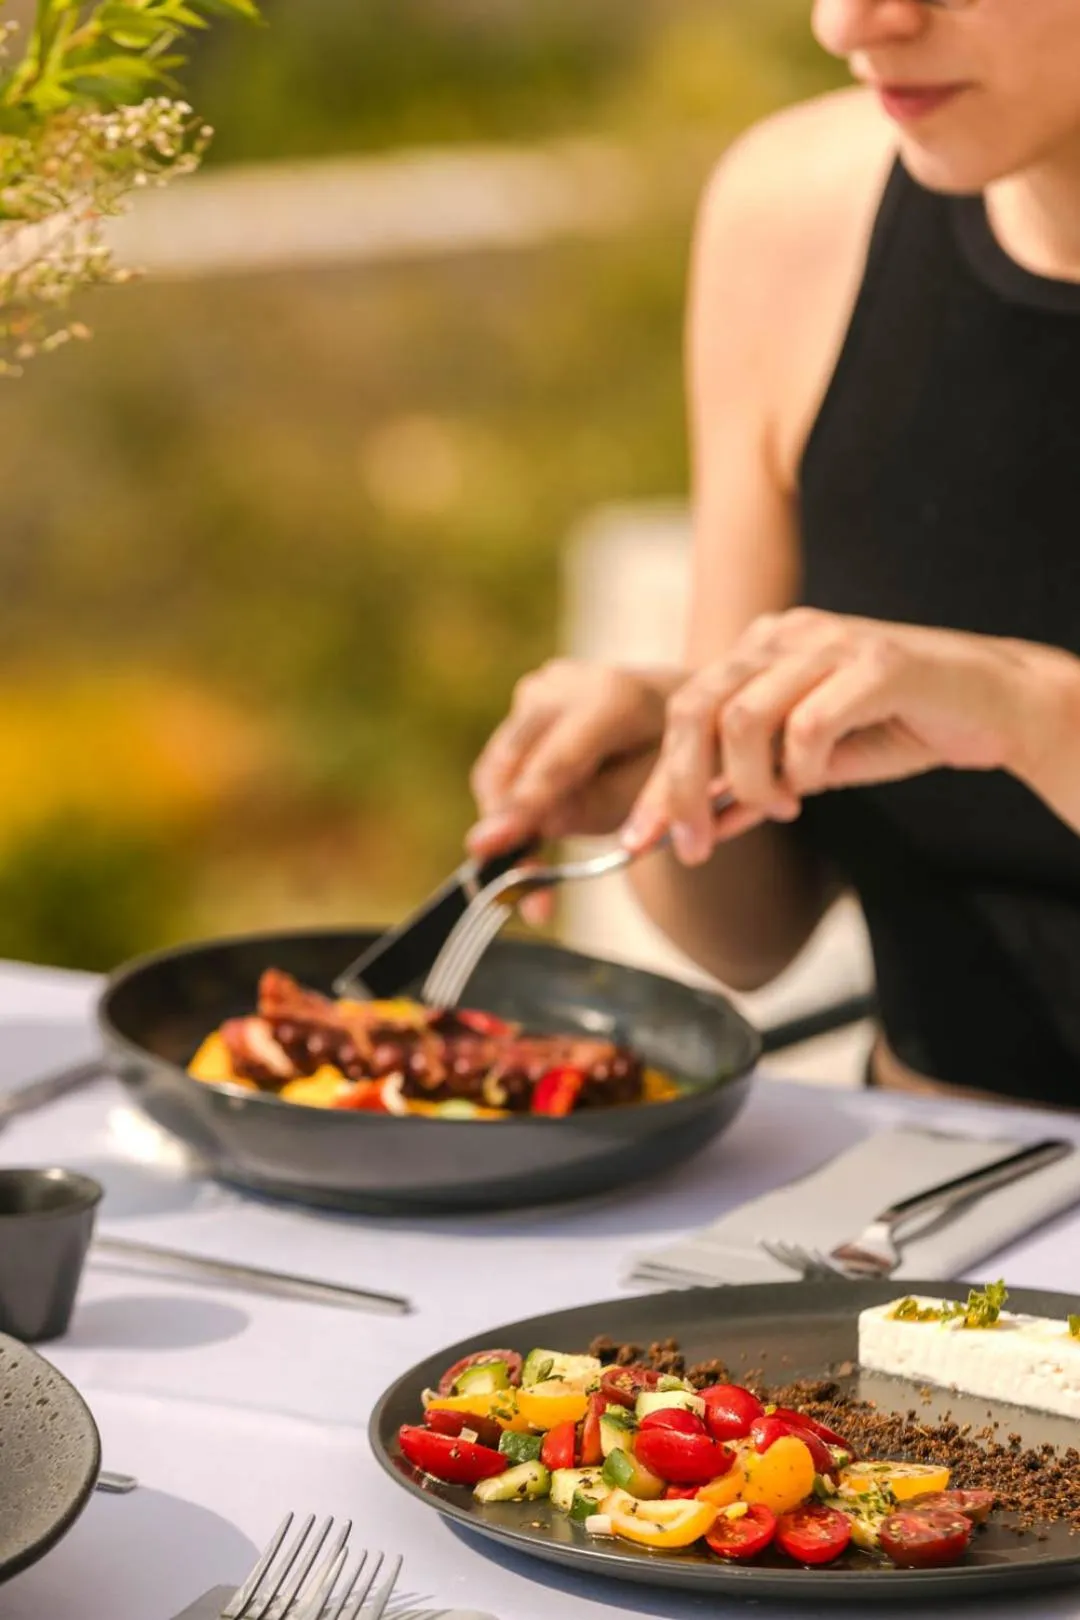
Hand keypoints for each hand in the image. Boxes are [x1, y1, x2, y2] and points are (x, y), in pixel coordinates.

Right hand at [467, 660, 676, 861]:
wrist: (680, 706)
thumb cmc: (674, 756)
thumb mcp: (657, 789)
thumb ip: (601, 807)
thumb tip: (539, 824)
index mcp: (613, 698)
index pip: (556, 763)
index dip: (522, 807)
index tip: (486, 845)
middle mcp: (565, 686)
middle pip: (513, 765)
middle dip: (507, 829)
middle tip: (523, 896)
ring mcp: (538, 690)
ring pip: (497, 769)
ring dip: (506, 824)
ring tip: (535, 881)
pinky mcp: (523, 704)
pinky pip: (501, 765)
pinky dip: (510, 807)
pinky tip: (533, 838)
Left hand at [623, 608, 1065, 863]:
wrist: (991, 704)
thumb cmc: (896, 727)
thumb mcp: (808, 768)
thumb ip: (751, 789)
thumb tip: (694, 829)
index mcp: (758, 650)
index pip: (682, 712)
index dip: (656, 783)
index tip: (638, 842)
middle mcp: (784, 635)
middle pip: (694, 709)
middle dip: (681, 790)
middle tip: (693, 847)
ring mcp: (830, 641)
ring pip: (742, 717)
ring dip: (750, 783)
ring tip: (781, 808)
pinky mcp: (878, 662)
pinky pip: (809, 723)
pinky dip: (803, 768)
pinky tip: (818, 784)